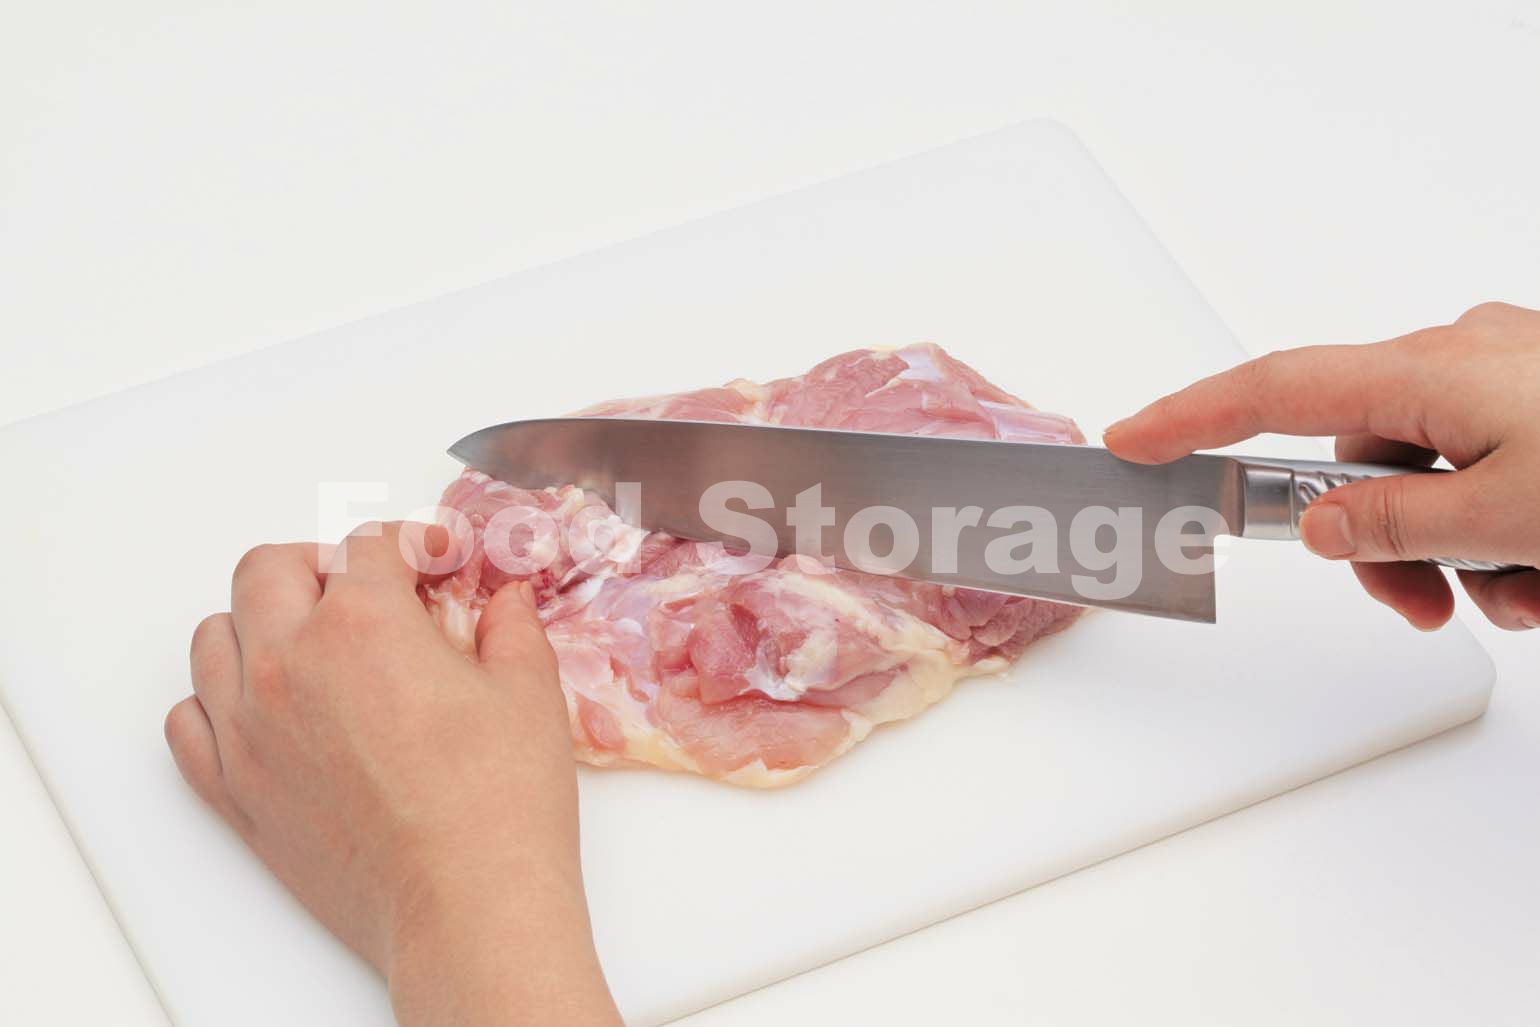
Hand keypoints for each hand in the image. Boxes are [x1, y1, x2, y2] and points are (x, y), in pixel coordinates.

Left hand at [165, 521, 620, 1026]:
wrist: (465, 904)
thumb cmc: (498, 803)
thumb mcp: (528, 693)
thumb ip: (511, 628)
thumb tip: (506, 602)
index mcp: (363, 623)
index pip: (369, 545)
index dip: (413, 545)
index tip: (437, 563)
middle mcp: (288, 663)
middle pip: (269, 568)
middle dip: (322, 564)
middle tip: (369, 591)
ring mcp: (248, 729)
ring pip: (214, 637)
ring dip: (261, 624)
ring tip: (313, 646)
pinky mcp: (233, 791)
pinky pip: (188, 721)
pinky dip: (217, 703)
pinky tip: (268, 710)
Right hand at [1105, 301, 1539, 631]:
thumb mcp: (1509, 518)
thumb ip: (1399, 524)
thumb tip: (1321, 525)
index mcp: (1434, 371)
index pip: (1278, 391)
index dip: (1193, 417)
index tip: (1134, 438)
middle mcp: (1460, 358)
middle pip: (1361, 456)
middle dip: (1378, 540)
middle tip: (1420, 603)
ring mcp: (1506, 374)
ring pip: (1426, 473)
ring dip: (1451, 548)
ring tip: (1521, 590)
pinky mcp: (1538, 398)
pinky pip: (1480, 465)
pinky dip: (1498, 528)